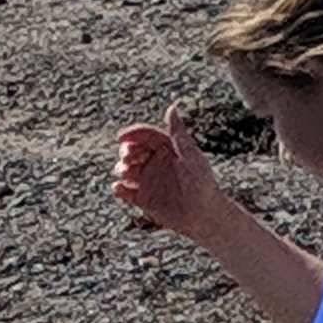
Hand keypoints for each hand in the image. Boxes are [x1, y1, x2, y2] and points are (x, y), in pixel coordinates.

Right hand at [111, 109, 222, 241]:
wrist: (203, 214)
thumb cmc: (201, 182)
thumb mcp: (188, 155)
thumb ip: (178, 133)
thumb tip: (172, 107)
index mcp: (166, 148)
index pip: (145, 136)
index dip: (132, 134)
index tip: (121, 137)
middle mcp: (155, 162)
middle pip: (131, 151)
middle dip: (125, 152)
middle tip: (127, 158)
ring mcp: (148, 180)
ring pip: (126, 170)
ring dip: (121, 169)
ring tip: (125, 173)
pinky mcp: (143, 198)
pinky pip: (126, 192)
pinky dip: (119, 190)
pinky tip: (119, 189)